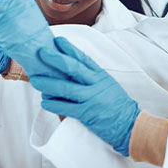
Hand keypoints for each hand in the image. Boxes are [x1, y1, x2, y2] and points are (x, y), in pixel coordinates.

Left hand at [30, 37, 139, 156]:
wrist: (131, 126)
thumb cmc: (117, 106)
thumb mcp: (107, 86)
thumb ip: (91, 79)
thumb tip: (68, 73)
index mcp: (101, 76)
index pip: (83, 58)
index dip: (69, 49)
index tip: (57, 41)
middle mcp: (96, 85)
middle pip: (74, 68)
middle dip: (56, 59)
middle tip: (42, 53)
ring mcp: (91, 99)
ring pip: (66, 88)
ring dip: (48, 84)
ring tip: (35, 80)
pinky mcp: (87, 114)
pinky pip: (66, 108)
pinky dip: (53, 105)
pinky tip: (44, 102)